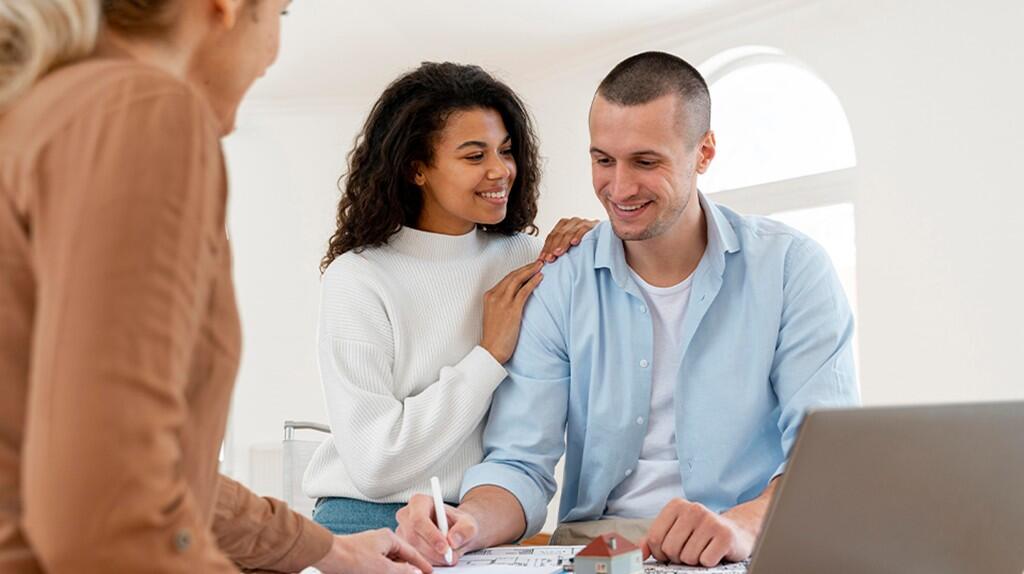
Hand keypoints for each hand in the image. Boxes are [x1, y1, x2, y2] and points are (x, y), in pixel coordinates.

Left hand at [312, 529, 432, 573]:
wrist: (328, 557)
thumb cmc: (352, 557)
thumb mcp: (383, 568)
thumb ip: (402, 571)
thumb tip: (415, 572)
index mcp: (388, 538)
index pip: (411, 552)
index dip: (421, 563)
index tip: (429, 571)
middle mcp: (380, 542)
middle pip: (400, 557)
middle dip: (408, 569)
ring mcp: (370, 549)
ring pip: (389, 562)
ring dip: (396, 571)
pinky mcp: (361, 557)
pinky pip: (379, 565)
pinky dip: (385, 571)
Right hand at [396, 494, 482, 565]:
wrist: (455, 531)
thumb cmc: (458, 524)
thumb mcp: (468, 524)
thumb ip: (464, 530)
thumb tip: (453, 540)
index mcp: (419, 502)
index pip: (419, 519)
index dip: (431, 535)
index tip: (445, 547)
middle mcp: (406, 515)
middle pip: (414, 537)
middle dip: (433, 551)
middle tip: (449, 557)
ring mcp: (402, 531)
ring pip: (412, 550)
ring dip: (431, 558)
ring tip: (447, 556)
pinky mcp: (402, 546)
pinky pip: (411, 558)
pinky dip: (427, 562)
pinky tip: (438, 558)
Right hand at [480, 260, 543, 363]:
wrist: (491, 350)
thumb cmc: (494, 336)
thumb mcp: (494, 315)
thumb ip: (502, 303)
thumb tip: (516, 297)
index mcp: (489, 296)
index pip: (506, 278)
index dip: (519, 271)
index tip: (528, 267)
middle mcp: (494, 296)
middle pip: (512, 275)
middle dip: (526, 267)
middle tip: (537, 262)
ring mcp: (502, 302)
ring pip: (518, 280)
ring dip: (530, 270)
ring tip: (541, 265)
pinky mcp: (512, 309)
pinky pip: (524, 291)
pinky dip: (533, 282)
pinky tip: (540, 277)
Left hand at [538, 217, 597, 261]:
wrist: (605, 236)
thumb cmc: (586, 244)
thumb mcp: (571, 245)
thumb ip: (560, 249)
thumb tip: (544, 262)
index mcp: (564, 225)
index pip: (551, 236)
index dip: (546, 248)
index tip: (541, 260)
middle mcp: (572, 222)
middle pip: (558, 234)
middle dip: (552, 247)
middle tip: (548, 259)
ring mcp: (582, 222)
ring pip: (569, 232)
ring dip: (562, 243)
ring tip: (557, 253)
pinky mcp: (592, 224)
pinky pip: (583, 229)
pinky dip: (578, 235)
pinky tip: (574, 243)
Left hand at [641, 498, 755, 567]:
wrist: (736, 532)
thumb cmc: (701, 534)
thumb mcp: (675, 531)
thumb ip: (653, 539)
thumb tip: (637, 552)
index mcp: (676, 505)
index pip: (654, 538)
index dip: (660, 552)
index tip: (671, 551)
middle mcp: (693, 509)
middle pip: (670, 549)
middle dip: (678, 557)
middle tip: (690, 550)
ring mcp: (710, 520)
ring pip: (687, 557)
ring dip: (694, 560)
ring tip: (703, 549)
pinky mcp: (725, 535)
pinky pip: (705, 561)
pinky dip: (708, 562)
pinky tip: (714, 552)